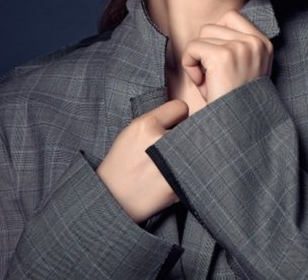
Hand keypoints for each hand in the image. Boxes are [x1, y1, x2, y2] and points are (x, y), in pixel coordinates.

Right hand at [96, 99, 188, 222]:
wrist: (113, 200)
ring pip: (194, 150)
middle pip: (191, 127)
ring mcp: (170, 165)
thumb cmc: (122, 163)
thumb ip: (157, 119)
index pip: (181, 107)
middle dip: (184, 135)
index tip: (173, 123)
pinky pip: (191, 170)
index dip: (177, 115)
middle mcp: (160, 141)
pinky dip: (185, 173)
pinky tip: (170, 179)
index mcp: (147, 125)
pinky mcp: (178, 186)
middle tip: (171, 147)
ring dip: (187, 154)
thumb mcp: (131, 132)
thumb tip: (184, 111)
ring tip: (169, 164)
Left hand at [182, 10, 272, 103]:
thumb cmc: (236, 103)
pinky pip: (192, 48)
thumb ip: (235, 46)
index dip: (216, 37)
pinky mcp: (222, 56)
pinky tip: (201, 84)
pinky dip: (189, 65)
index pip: (230, 16)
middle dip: (205, 50)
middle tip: (212, 77)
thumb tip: (208, 29)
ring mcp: (240, 48)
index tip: (220, 63)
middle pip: (211, 26)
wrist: (238, 130)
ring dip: (197, 59)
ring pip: (201, 36)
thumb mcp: (246, 69)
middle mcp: (255, 42)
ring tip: (209, 82)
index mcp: (264, 44)